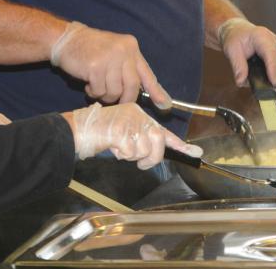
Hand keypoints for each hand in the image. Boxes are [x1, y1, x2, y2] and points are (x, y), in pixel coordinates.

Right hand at [51, 21, 170, 106]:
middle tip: (113, 99)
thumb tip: (146, 92)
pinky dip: (93, 92)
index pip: (147, 73)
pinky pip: (99, 91)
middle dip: (123, 99)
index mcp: (131, 47)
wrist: (66, 39)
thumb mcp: (115, 53)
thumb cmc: (91, 49)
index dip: (156, 91)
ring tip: (96, 84)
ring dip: (104, 94)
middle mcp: (123, 51)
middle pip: (132, 87)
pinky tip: (87, 82)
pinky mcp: (95, 67)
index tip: (165, 105)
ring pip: (115, 92)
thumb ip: (129, 69)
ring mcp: (110, 58)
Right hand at [67, 102, 202, 169]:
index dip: (180, 145)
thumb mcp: (123, 133)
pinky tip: (113, 146)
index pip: (163, 131)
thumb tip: (156, 154)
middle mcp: (136, 114)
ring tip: (119, 148)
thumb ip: (140, 140)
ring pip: (145, 150)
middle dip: (151, 157)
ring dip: (133, 156)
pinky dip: (122, 155)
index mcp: (138, 113)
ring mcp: (128, 121)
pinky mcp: (120, 130)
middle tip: (139, 161)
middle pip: (157, 142)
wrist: (79, 128)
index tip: (196, 154)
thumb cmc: (99, 132)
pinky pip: (131, 153)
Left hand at [218, 17, 275, 87]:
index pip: (271, 54)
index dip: (274, 69)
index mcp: (261, 36)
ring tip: (265, 86)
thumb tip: (241, 81)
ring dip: (275, 76)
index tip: (274, 83)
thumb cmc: (234, 37)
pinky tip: (266, 79)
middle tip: (267, 90)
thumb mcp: (231, 50)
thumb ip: (237, 66)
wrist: (236, 30)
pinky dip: (274, 73)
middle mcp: (272, 40)